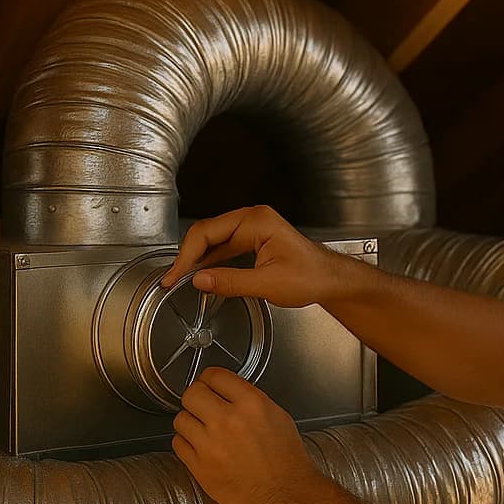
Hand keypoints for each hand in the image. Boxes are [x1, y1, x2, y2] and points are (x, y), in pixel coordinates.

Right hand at [159, 205, 348, 307]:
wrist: (331, 280)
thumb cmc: (312, 277)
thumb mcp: (268, 284)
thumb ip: (231, 282)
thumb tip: (200, 280)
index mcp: (256, 221)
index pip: (207, 233)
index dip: (187, 256)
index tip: (175, 275)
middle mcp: (252, 219)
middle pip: (207, 233)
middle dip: (187, 256)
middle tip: (172, 278)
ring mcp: (253, 228)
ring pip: (214, 240)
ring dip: (197, 259)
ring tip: (180, 278)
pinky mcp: (254, 240)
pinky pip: (224, 247)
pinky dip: (211, 260)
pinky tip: (202, 273)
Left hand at [171, 367, 331, 503]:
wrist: (285, 495)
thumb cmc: (287, 462)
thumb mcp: (279, 418)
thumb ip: (251, 401)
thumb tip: (228, 394)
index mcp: (252, 404)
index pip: (215, 375)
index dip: (211, 379)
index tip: (210, 385)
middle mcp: (228, 420)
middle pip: (192, 393)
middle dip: (197, 398)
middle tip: (203, 406)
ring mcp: (210, 444)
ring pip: (180, 419)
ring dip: (190, 422)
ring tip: (204, 431)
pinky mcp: (198, 466)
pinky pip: (178, 444)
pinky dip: (187, 443)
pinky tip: (201, 448)